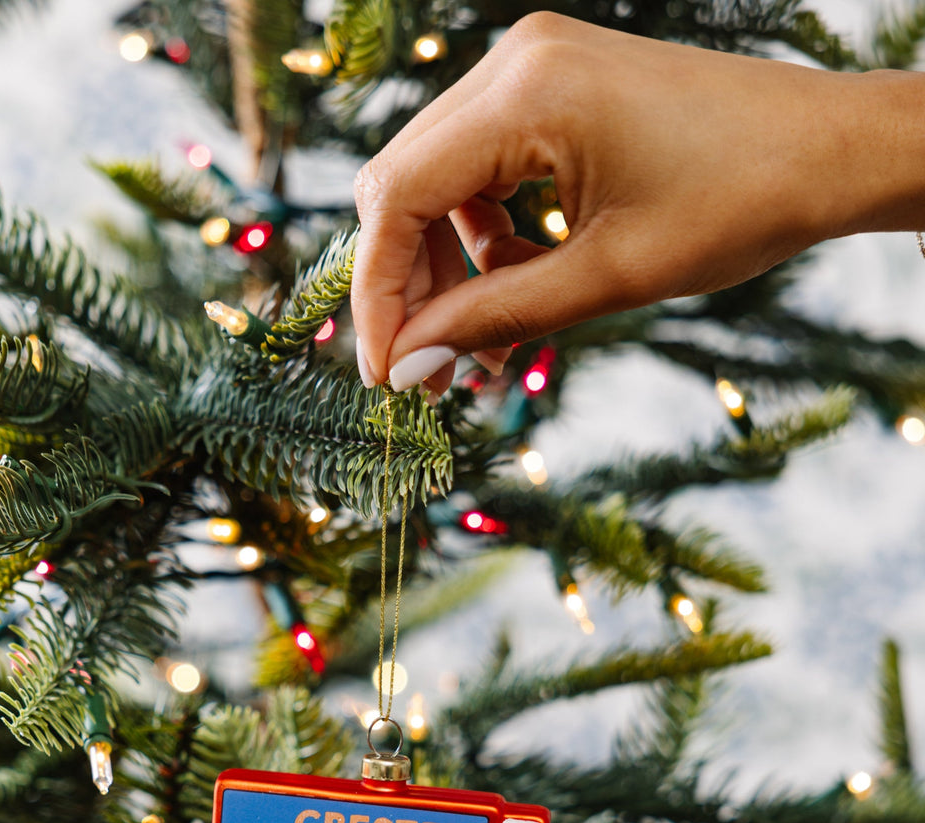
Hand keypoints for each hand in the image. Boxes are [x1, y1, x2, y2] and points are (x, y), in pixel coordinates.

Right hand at [351, 12, 924, 393]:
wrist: (828, 150)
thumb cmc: (738, 203)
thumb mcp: (608, 277)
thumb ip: (495, 318)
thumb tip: (409, 364)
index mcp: (528, 94)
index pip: (396, 198)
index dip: (379, 294)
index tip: (386, 374)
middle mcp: (516, 63)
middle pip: (402, 183)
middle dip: (407, 285)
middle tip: (429, 372)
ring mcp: (533, 67)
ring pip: (436, 179)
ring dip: (446, 265)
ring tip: (480, 345)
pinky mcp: (553, 85)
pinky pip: (481, 167)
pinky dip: (484, 234)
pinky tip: (516, 284)